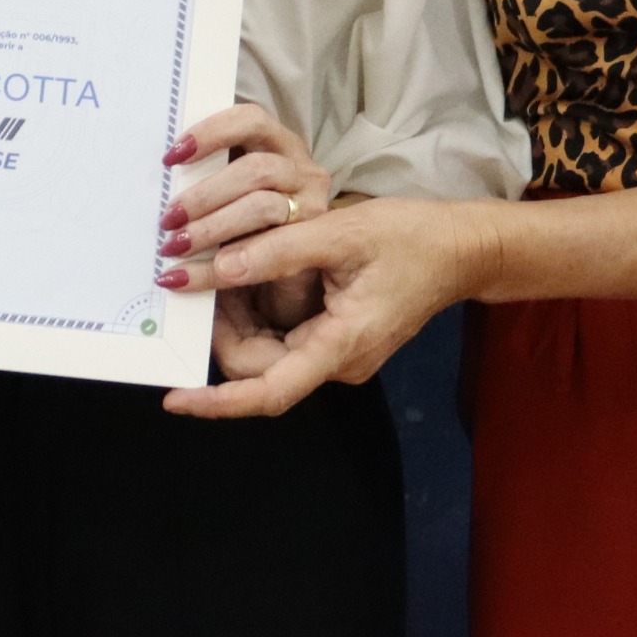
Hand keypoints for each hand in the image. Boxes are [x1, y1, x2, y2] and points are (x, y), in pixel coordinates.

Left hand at [157, 195, 499, 420]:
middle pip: (258, 369)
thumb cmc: (411, 238)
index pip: (268, 393)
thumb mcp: (341, 233)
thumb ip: (278, 251)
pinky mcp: (339, 340)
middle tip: (196, 281)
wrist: (461, 247)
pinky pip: (286, 340)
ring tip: (217, 272)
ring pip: (268, 354)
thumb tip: (218, 268)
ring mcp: (339, 355)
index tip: (174, 399)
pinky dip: (259, 313)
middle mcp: (338, 363)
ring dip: (238, 320)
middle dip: (222, 332)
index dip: (218, 402)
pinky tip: (246, 276)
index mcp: (341, 346)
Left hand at [158, 102, 335, 262]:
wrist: (284, 280)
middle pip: (255, 169)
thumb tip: (160, 184)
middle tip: (168, 218)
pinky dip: (215, 270)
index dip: (212, 133)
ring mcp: (311, 205)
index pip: (250, 121)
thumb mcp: (228, 194)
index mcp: (276, 143)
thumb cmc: (247, 225)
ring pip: (262, 206)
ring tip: (176, 246)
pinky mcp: (311, 246)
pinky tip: (184, 277)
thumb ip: (207, 180)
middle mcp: (300, 168)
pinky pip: (262, 254)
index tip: (171, 157)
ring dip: (212, 227)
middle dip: (205, 194)